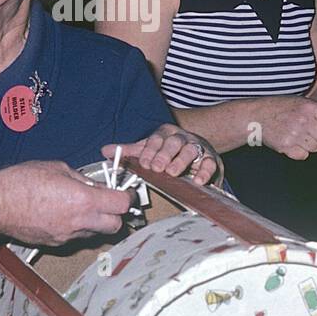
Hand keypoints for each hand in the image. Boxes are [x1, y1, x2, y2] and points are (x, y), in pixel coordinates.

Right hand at [0, 160, 129, 246]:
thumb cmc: (22, 181)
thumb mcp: (58, 168)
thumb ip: (82, 179)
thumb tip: (95, 186)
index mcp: (83, 200)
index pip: (121, 206)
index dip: (127, 198)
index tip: (124, 193)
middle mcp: (79, 222)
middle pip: (115, 226)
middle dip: (116, 214)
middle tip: (108, 202)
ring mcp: (68, 236)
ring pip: (95, 233)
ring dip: (96, 221)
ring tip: (81, 206)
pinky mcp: (56, 243)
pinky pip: (76, 237)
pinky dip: (77, 227)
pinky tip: (63, 214)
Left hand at [102, 124, 219, 184]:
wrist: (198, 146)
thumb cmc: (168, 150)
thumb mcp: (149, 148)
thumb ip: (130, 151)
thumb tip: (105, 151)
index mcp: (165, 134)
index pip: (156, 139)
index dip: (150, 151)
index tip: (144, 163)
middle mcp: (182, 138)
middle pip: (173, 142)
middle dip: (164, 155)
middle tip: (158, 168)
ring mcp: (197, 148)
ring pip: (191, 150)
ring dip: (182, 162)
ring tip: (173, 173)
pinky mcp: (211, 159)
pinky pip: (210, 163)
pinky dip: (204, 171)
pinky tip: (197, 181)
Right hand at [257, 96, 316, 159]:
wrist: (256, 116)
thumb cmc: (279, 108)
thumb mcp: (301, 102)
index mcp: (309, 107)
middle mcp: (303, 120)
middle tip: (312, 131)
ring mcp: (295, 134)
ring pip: (316, 148)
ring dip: (310, 144)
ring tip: (298, 134)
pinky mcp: (287, 146)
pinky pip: (303, 155)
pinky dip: (299, 152)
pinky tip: (291, 141)